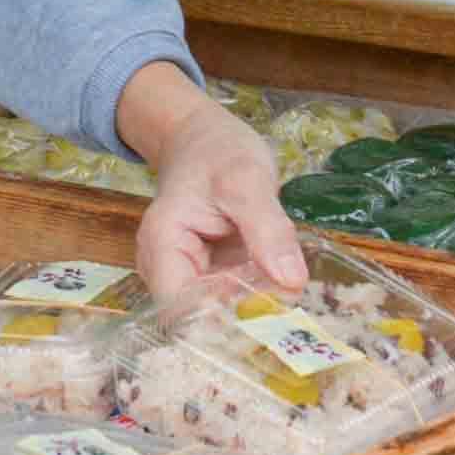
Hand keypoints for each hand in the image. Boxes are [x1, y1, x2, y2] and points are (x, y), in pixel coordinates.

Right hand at [117, 62, 306, 301]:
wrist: (205, 137)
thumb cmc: (217, 150)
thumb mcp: (247, 180)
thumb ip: (268, 229)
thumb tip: (292, 281)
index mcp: (162, 247)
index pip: (183, 307)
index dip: (222, 317)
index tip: (268, 311)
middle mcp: (167, 269)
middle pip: (200, 316)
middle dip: (245, 316)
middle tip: (290, 303)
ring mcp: (188, 275)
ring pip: (220, 312)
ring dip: (255, 307)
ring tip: (290, 291)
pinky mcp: (210, 276)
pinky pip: (233, 298)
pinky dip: (258, 294)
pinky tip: (282, 283)